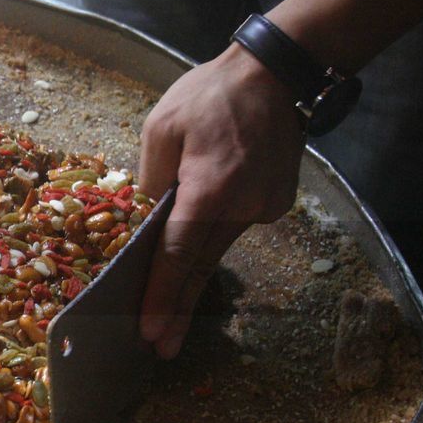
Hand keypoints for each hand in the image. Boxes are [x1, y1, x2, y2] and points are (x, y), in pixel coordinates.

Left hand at [138, 43, 304, 358]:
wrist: (277, 73)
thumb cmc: (209, 95)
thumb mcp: (161, 128)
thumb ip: (150, 180)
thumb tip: (145, 221)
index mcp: (209, 189)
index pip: (177, 255)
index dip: (162, 297)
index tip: (151, 332)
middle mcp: (241, 207)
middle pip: (200, 267)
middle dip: (178, 310)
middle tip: (161, 349)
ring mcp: (264, 207)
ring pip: (217, 249)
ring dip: (192, 277)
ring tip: (169, 313)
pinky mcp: (275, 203)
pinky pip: (234, 228)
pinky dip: (213, 237)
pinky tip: (201, 230)